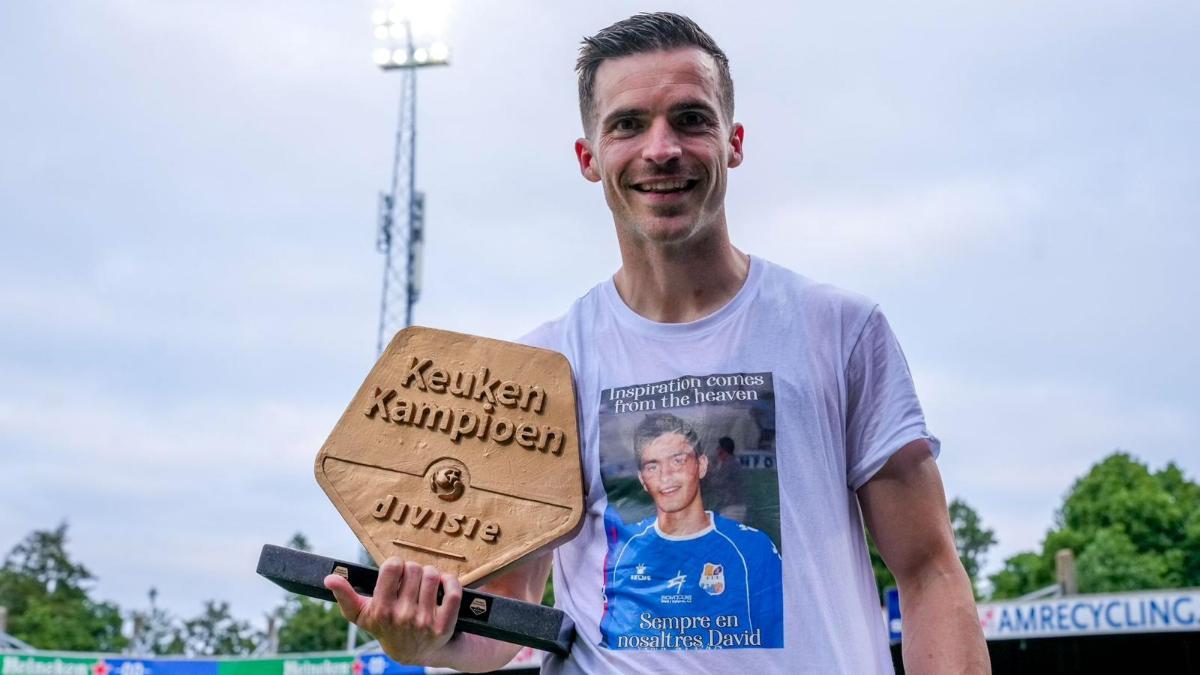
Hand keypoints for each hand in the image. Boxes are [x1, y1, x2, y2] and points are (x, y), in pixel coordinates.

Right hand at [325, 557, 462, 665]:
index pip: (392, 566)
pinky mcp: (444, 625)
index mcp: (381, 610)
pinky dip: (450, 582)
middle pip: (414, 568)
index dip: (395, 564)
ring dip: (430, 574)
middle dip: (412, 569)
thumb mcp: (361, 615)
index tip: (395, 571)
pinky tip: (443, 584)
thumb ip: (345, 595)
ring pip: (432, 575)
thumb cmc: (385, 627)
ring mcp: (424, 622)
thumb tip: (329, 578)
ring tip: (424, 583)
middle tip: (410, 579)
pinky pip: (453, 592)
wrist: (412, 653)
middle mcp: (402, 616)